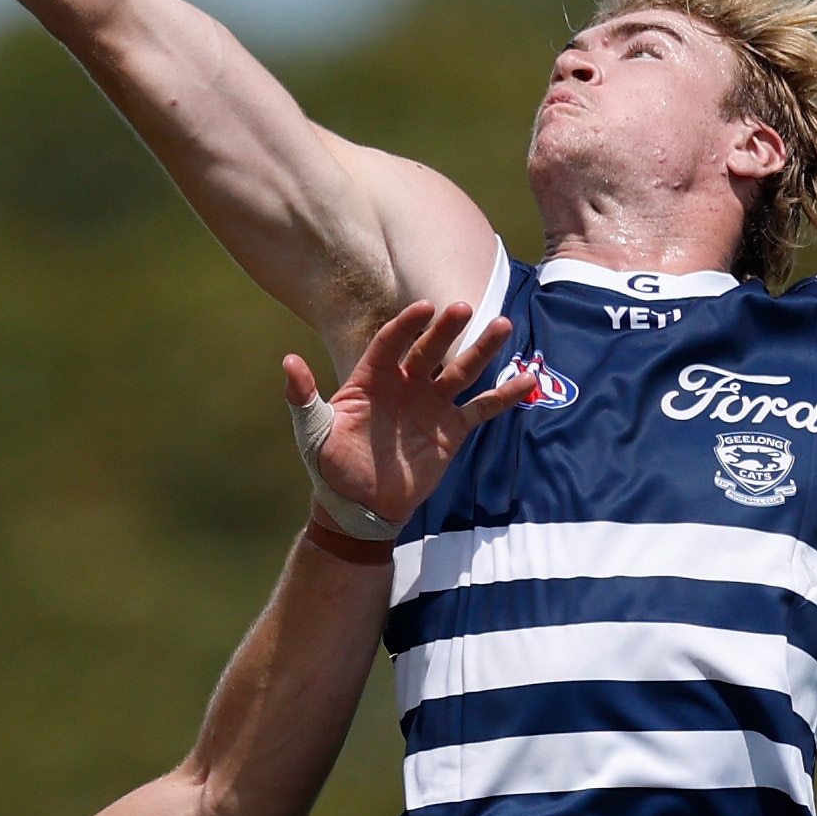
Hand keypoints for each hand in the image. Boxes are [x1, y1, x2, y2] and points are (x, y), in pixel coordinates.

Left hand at [291, 299, 541, 526]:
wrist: (359, 507)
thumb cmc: (332, 466)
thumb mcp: (313, 432)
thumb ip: (304, 397)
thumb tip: (289, 362)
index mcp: (372, 379)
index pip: (390, 343)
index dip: (405, 326)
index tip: (422, 309)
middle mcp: (405, 384)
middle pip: (429, 349)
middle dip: (446, 329)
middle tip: (463, 307)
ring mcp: (431, 405)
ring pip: (461, 370)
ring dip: (482, 349)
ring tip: (503, 325)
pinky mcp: (451, 429)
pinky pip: (481, 408)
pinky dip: (504, 395)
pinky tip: (527, 379)